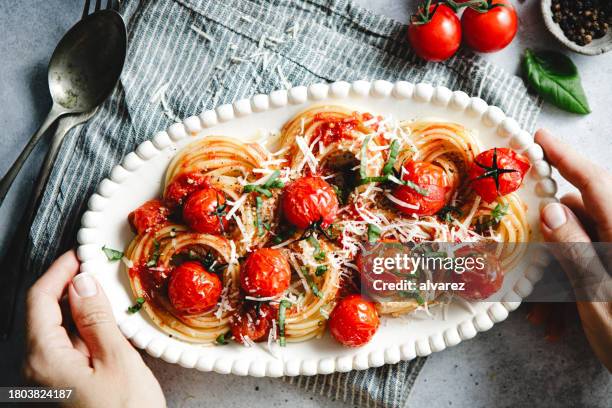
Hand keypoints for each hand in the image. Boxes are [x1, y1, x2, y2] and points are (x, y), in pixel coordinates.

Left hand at [24, 250, 165, 406]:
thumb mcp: (116, 360)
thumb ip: (96, 319)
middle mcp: (39, 366)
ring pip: (59, 327)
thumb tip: (83, 283)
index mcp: (44, 358)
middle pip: (45, 311)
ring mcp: (52, 376)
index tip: (80, 254)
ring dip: (80, 306)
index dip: (59, 271)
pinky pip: (69, 344)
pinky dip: (86, 327)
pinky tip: (108, 323)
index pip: (39, 299)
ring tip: (107, 292)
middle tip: (96, 268)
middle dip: (69, 285)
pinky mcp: (66, 381)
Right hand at [536, 129, 611, 371]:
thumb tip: (551, 210)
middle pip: (585, 214)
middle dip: (551, 231)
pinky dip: (573, 284)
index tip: (538, 137)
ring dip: (559, 268)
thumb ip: (576, 251)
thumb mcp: (598, 298)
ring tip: (543, 312)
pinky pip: (595, 262)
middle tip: (523, 251)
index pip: (595, 184)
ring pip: (586, 241)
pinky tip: (558, 321)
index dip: (565, 158)